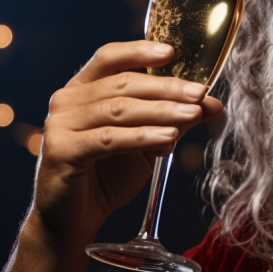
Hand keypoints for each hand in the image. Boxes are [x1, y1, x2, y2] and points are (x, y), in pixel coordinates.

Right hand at [26, 40, 222, 247]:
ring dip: (161, 111)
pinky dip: (142, 136)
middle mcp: (67, 100)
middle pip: (122, 83)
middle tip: (200, 93)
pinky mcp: (62, 150)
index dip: (140, 51)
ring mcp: (60, 124)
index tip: (172, 52)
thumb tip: (212, 104)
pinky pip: (109, 139)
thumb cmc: (108, 175)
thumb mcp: (148, 141)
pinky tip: (168, 138)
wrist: (75, 220)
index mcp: (83, 88)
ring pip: (119, 109)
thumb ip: (174, 119)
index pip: (110, 57)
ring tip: (192, 114)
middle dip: (166, 87)